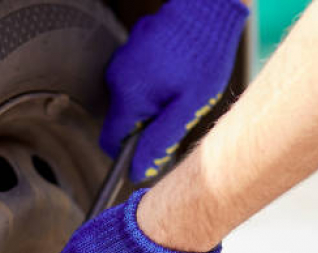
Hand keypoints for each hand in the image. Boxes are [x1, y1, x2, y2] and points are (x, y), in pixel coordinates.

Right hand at [100, 0, 248, 181]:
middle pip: (123, 120)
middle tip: (176, 113)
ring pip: (130, 99)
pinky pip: (135, 78)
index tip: (150, 152)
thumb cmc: (203, 56)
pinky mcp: (130, 49)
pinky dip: (152, 82)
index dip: (128, 153)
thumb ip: (160, 140)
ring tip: (180, 87)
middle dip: (146, 124)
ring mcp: (121, 61)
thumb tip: (138, 170)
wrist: (206, 9)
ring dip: (151, 102)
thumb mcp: (187, 107)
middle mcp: (116, 78)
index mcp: (128, 96)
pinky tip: (175, 70)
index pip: (111, 141)